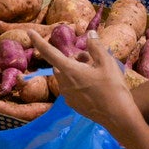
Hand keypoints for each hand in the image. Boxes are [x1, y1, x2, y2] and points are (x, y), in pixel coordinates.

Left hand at [28, 30, 144, 136]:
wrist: (118, 116)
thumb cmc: (113, 87)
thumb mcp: (107, 62)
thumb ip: (96, 46)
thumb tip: (90, 34)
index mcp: (70, 71)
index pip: (49, 52)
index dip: (38, 41)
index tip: (30, 32)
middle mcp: (64, 84)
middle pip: (61, 64)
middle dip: (72, 59)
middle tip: (91, 60)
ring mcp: (67, 96)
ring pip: (66, 77)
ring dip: (75, 71)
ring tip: (96, 73)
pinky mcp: (73, 105)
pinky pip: (71, 88)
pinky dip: (78, 83)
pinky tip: (95, 87)